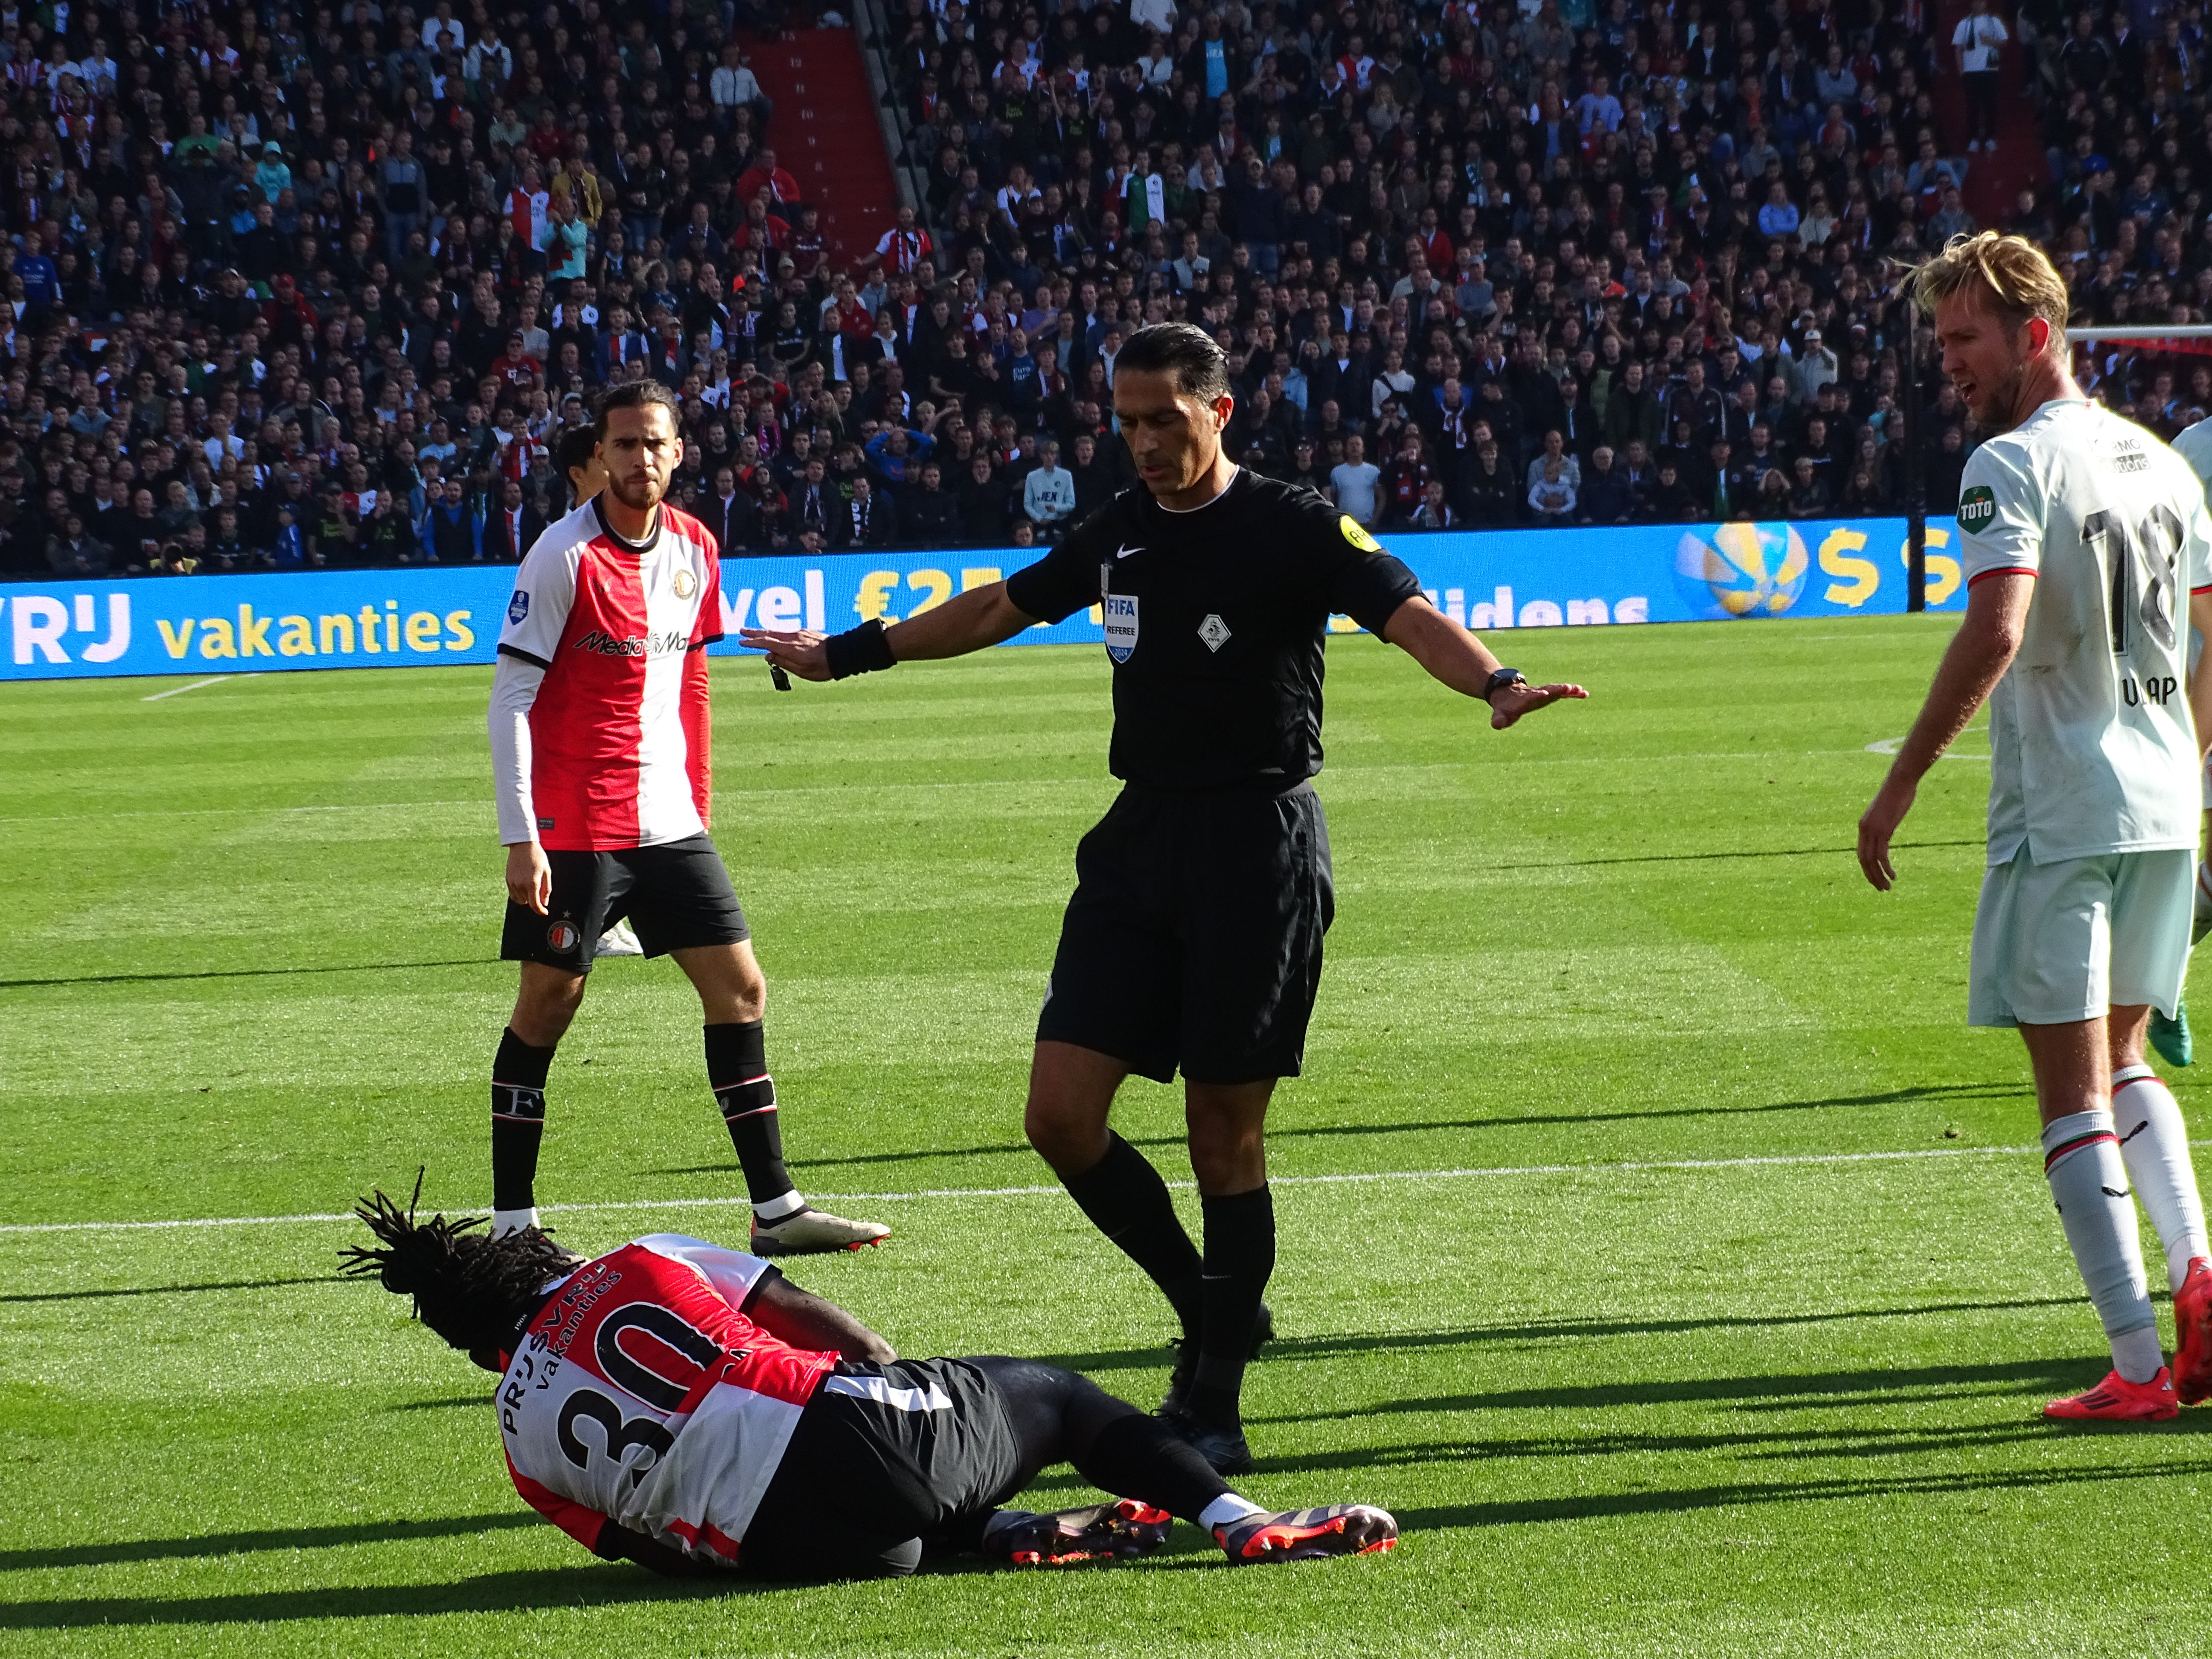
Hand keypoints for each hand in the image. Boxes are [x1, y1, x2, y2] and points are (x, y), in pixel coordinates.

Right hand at [505, 841, 551, 912]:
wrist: (523, 845)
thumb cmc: (537, 857)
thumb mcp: (547, 872)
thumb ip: (546, 889)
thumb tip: (544, 903)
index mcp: (532, 883)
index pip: (534, 904)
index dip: (540, 911)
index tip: (544, 912)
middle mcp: (520, 885)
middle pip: (528, 902)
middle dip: (535, 899)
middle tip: (540, 887)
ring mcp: (512, 883)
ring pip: (520, 900)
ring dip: (527, 897)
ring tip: (531, 884)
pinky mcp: (507, 880)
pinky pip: (513, 895)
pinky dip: (519, 895)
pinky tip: (524, 886)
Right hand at [738, 627, 833, 679]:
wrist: (844, 654)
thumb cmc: (824, 667)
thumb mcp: (802, 671)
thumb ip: (784, 662)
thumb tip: (768, 656)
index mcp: (791, 648)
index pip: (767, 643)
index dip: (753, 642)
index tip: (741, 641)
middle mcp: (794, 637)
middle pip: (770, 633)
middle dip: (755, 632)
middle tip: (742, 631)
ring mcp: (801, 633)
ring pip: (778, 631)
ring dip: (765, 632)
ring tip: (756, 633)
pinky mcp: (807, 633)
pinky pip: (788, 632)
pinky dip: (778, 634)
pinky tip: (776, 637)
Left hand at [1487, 680, 1588, 729]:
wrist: (1507, 694)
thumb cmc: (1505, 707)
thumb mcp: (1500, 715)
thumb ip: (1499, 720)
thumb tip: (1496, 725)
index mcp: (1525, 698)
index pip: (1532, 695)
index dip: (1537, 694)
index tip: (1544, 692)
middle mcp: (1536, 692)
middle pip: (1548, 689)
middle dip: (1557, 689)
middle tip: (1567, 687)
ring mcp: (1545, 692)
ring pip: (1557, 689)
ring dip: (1568, 690)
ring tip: (1580, 690)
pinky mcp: (1550, 694)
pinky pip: (1563, 693)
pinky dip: (1573, 693)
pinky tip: (1584, 694)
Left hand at [1857, 775, 1916, 890]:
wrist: (1900, 782)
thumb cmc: (1897, 795)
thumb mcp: (1887, 813)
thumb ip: (1884, 825)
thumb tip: (1887, 833)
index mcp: (1863, 826)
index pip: (1861, 853)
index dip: (1867, 868)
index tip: (1875, 878)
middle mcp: (1864, 830)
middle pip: (1863, 860)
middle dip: (1871, 876)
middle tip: (1880, 888)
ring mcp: (1872, 830)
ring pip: (1871, 860)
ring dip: (1879, 876)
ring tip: (1887, 887)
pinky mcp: (1883, 830)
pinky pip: (1882, 855)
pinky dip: (1886, 868)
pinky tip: (1893, 876)